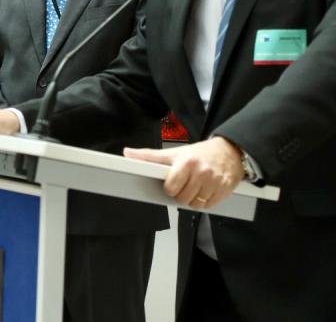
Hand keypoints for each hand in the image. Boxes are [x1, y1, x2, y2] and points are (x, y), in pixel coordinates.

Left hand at [124, 135, 244, 208]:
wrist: (229, 151)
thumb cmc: (199, 153)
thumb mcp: (174, 152)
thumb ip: (150, 156)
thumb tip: (128, 152)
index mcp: (187, 163)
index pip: (171, 187)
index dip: (169, 188)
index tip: (172, 184)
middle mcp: (202, 172)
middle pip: (183, 198)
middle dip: (181, 195)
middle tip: (185, 186)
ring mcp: (215, 181)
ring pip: (196, 205)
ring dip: (193, 200)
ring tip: (194, 189)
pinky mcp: (225, 189)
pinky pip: (209, 206)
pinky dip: (205, 203)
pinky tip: (205, 192)